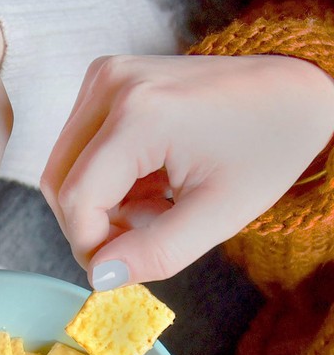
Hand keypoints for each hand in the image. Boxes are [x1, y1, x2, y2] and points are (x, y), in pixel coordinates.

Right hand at [40, 54, 333, 287]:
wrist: (294, 89)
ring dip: (99, 204)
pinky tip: (149, 184)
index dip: (89, 244)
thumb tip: (100, 277)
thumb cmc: (268, 147)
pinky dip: (104, 181)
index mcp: (140, 113)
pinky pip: (78, 150)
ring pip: (65, 169)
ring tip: (156, 207)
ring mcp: (105, 77)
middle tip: (141, 241)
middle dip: (92, 225)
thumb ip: (156, 252)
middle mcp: (111, 84)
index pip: (77, 197)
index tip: (122, 267)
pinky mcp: (105, 80)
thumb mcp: (219, 214)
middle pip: (60, 182)